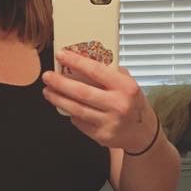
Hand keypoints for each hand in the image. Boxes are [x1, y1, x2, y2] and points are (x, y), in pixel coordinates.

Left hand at [41, 49, 158, 151]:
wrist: (143, 133)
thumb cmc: (132, 103)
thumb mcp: (128, 84)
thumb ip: (110, 73)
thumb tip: (83, 59)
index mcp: (126, 87)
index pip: (96, 71)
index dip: (76, 62)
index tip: (61, 55)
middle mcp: (118, 105)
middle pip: (81, 92)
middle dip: (60, 83)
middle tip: (47, 76)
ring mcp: (109, 122)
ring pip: (77, 109)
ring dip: (59, 99)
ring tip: (48, 91)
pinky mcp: (101, 136)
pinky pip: (80, 123)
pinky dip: (70, 113)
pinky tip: (65, 106)